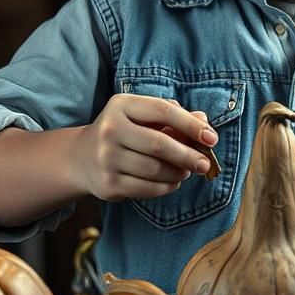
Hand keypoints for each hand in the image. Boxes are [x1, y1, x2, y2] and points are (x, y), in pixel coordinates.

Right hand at [73, 94, 217, 201]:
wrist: (82, 157)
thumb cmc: (125, 131)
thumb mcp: (144, 116)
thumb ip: (174, 116)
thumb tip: (204, 122)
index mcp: (121, 105)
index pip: (162, 110)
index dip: (190, 125)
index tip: (211, 137)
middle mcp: (110, 129)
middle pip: (159, 144)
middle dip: (188, 155)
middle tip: (205, 164)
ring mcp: (106, 158)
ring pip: (155, 170)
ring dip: (178, 173)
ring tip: (186, 171)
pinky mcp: (108, 184)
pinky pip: (147, 189)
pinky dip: (166, 187)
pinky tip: (172, 182)